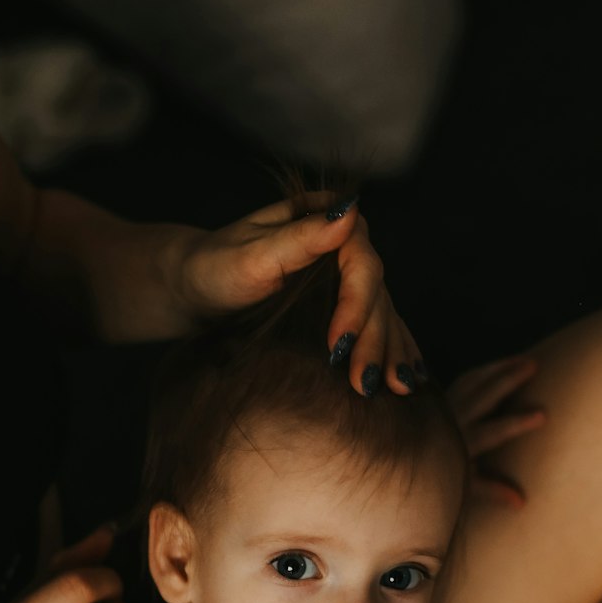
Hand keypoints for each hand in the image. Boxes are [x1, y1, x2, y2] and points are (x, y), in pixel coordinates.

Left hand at [165, 194, 420, 395]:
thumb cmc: (213, 268)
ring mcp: (346, 276)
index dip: (356, 304)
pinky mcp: (343, 304)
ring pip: (382, 312)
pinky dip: (393, 351)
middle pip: (375, 292)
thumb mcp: (250, 254)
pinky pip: (377, 326)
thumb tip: (349, 212)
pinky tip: (407, 379)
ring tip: (399, 390)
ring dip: (391, 352)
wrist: (194, 289)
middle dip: (374, 340)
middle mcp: (344, 244)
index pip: (359, 262)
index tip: (337, 346)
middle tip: (364, 384)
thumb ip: (300, 237)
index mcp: (324, 219)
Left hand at [447, 356, 545, 508]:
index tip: (542, 414)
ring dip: (499, 368)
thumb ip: (492, 490)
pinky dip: (484, 372)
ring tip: (526, 359)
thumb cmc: (439, 478)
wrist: (403, 459)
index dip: (517, 423)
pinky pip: (465, 381)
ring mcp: (445, 406)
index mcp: (462, 444)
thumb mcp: (464, 488)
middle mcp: (453, 421)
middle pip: (483, 395)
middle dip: (508, 379)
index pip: (494, 432)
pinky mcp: (439, 397)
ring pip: (474, 381)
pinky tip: (502, 364)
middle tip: (534, 364)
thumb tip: (522, 501)